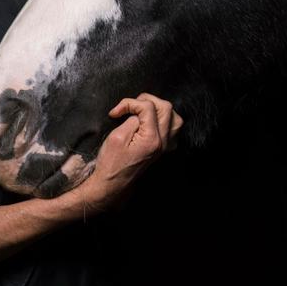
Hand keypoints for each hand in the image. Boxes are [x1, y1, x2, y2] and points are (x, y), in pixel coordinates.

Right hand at [69, 92, 182, 214]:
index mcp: (152, 139)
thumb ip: (131, 120)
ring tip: (143, 111)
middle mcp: (163, 142)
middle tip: (131, 107)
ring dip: (160, 110)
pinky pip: (173, 131)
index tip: (116, 111)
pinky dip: (164, 122)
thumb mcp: (117, 137)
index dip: (130, 103)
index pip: (148, 107)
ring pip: (175, 119)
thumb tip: (138, 111)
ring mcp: (164, 147)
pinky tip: (150, 123)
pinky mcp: (162, 150)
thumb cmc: (111, 163)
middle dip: (147, 101)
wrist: (112, 184)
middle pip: (166, 108)